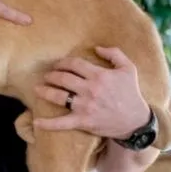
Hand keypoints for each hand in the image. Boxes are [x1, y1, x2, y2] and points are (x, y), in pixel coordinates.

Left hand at [33, 46, 150, 136]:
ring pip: (58, 96)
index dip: (63, 63)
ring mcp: (85, 106)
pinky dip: (48, 123)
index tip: (58, 65)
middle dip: (52, 75)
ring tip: (37, 89)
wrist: (135, 121)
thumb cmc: (131, 94)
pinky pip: (61, 123)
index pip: (74, 64)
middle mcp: (90, 89)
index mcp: (99, 75)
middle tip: (47, 76)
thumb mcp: (129, 68)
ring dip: (45, 91)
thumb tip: (96, 48)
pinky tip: (36, 122)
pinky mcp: (83, 121)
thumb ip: (114, 54)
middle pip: (63, 78)